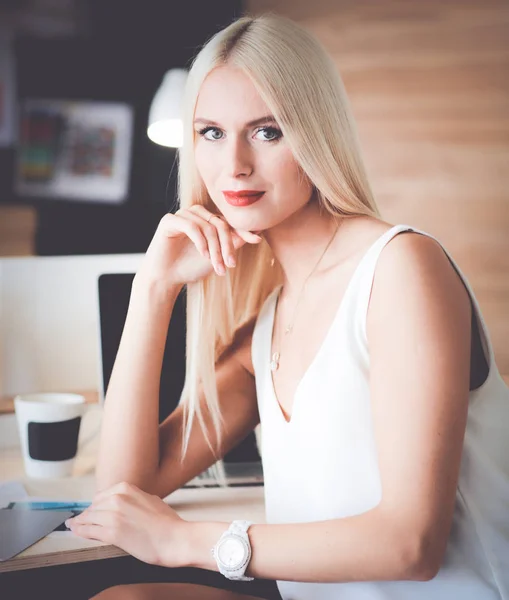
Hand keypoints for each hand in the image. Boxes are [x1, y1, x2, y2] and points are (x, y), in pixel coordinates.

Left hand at [65, 482, 189, 566]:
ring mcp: (114, 515)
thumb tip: (123, 503)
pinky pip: (90, 531)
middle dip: (86, 514)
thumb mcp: (150, 500)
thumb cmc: (167, 522)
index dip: (95, 506)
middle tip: (79, 520)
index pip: (102, 496)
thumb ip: (133, 498)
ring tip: (73, 525)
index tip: (90, 511)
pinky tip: (75, 531)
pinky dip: (80, 531)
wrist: (175, 538)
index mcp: (127, 488)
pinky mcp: (113, 533)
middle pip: (94, 507)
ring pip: (89, 518)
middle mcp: (118, 499)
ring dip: (79, 523)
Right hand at [135, 205, 262, 289]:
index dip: (243, 230)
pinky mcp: (169, 220)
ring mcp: (182, 215)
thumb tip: (255, 233)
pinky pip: (191, 226)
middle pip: (220, 224)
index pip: (228, 222)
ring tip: (217, 268)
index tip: (256, 240)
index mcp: (207, 220)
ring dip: (215, 249)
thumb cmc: (190, 267)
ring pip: (208, 227)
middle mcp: (195, 214)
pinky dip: (200, 242)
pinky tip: (203, 255)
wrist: (166, 278)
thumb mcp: (217, 256)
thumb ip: (232, 243)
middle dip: (227, 246)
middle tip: (230, 265)